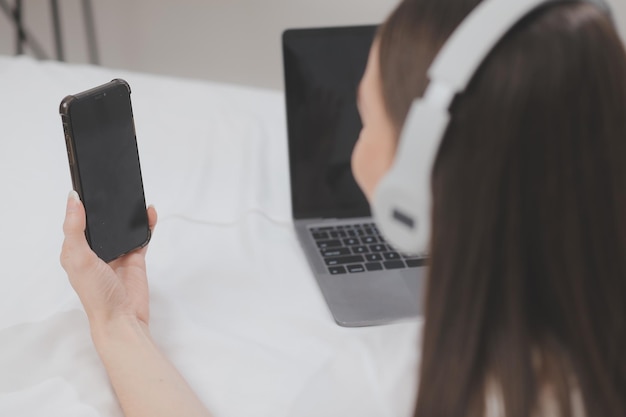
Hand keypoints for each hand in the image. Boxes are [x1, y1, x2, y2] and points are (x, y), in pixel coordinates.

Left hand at [60, 191, 157, 329]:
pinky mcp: (135, 257)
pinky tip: (149, 214)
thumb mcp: (79, 258)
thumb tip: (73, 200)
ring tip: (133, 198)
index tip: (88, 184)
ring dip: (128, 214)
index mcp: (76, 249)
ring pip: (123, 226)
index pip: (77, 220)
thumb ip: (75, 229)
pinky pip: (141, 236)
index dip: (81, 203)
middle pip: (102, 221)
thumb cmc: (96, 295)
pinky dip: (146, 225)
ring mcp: (117, 253)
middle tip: (114, 187)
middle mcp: (95, 250)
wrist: (123, 317)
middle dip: (108, 206)